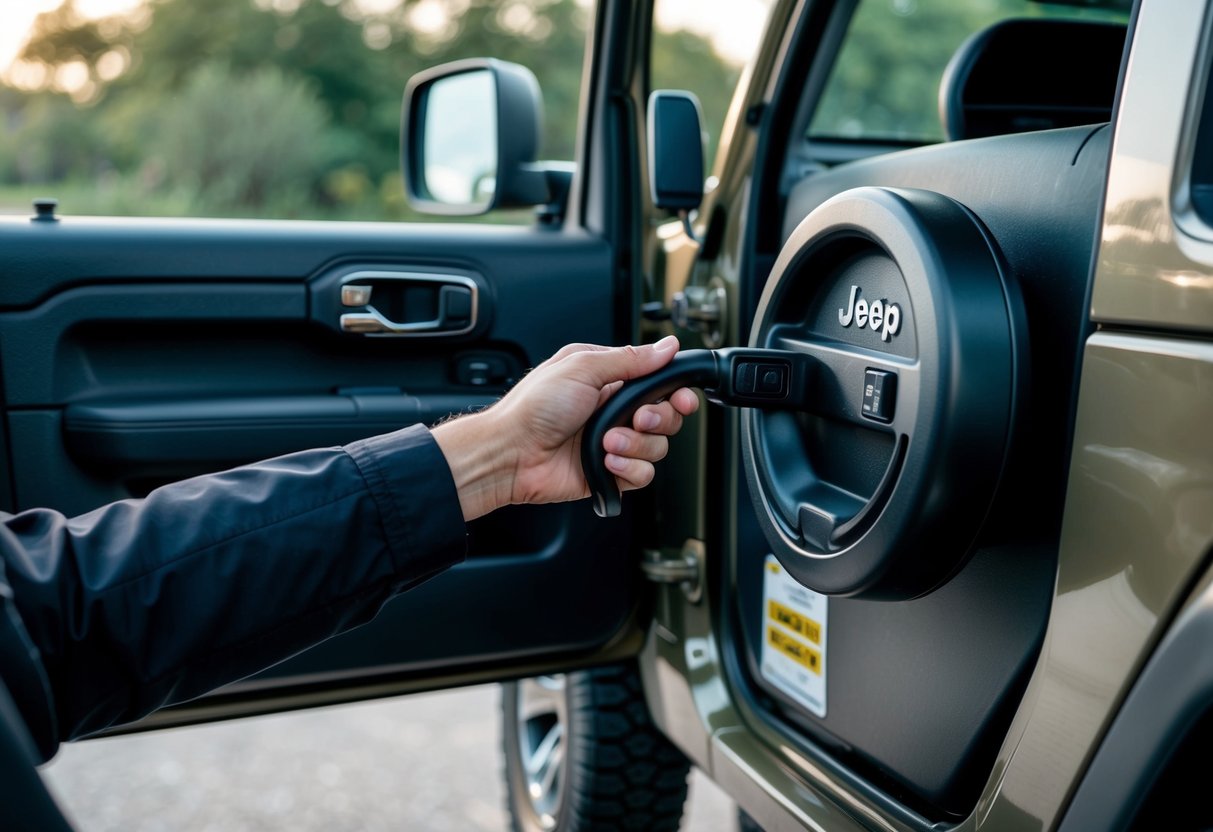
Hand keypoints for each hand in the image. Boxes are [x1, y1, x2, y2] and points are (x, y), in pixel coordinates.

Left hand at [432, 336, 699, 520]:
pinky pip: (643, 475)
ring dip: (636, 445)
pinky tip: (606, 461)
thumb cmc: (533, 407)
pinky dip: (629, 469)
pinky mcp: (611, 472)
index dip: (677, 392)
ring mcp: (614, 443)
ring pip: (658, 448)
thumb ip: (630, 358)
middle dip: (658, 419)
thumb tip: (666, 346)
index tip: (681, 398)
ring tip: (606, 442)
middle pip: (667, 417)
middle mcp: (615, 412)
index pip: (660, 384)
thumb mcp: (582, 367)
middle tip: (637, 418)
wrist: (511, 453)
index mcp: (611, 381)